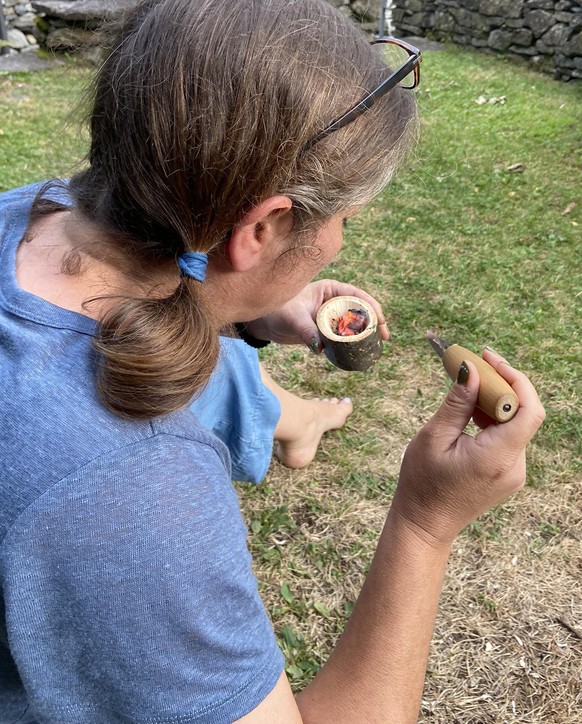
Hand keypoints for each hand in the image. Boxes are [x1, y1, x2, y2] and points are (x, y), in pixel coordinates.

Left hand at [244, 280, 389, 349]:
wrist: (264, 323)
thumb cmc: (277, 312)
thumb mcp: (293, 319)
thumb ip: (307, 331)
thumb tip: (319, 348)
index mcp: (329, 289)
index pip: (356, 295)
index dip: (371, 306)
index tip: (380, 319)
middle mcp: (332, 301)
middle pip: (360, 310)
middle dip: (374, 322)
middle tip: (385, 337)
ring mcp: (330, 316)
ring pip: (354, 324)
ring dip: (366, 334)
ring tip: (377, 346)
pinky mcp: (326, 330)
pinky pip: (344, 336)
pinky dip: (353, 343)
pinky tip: (361, 353)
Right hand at [391, 349, 545, 546]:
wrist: (424, 524)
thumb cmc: (422, 483)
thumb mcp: (433, 438)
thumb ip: (457, 403)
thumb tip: (471, 370)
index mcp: (497, 457)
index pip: (528, 409)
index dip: (515, 378)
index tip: (489, 359)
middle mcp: (514, 467)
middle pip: (523, 414)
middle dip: (502, 385)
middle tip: (475, 366)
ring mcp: (514, 473)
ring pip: (516, 425)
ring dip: (496, 402)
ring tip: (467, 389)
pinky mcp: (508, 475)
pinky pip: (508, 438)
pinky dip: (493, 421)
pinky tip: (471, 414)